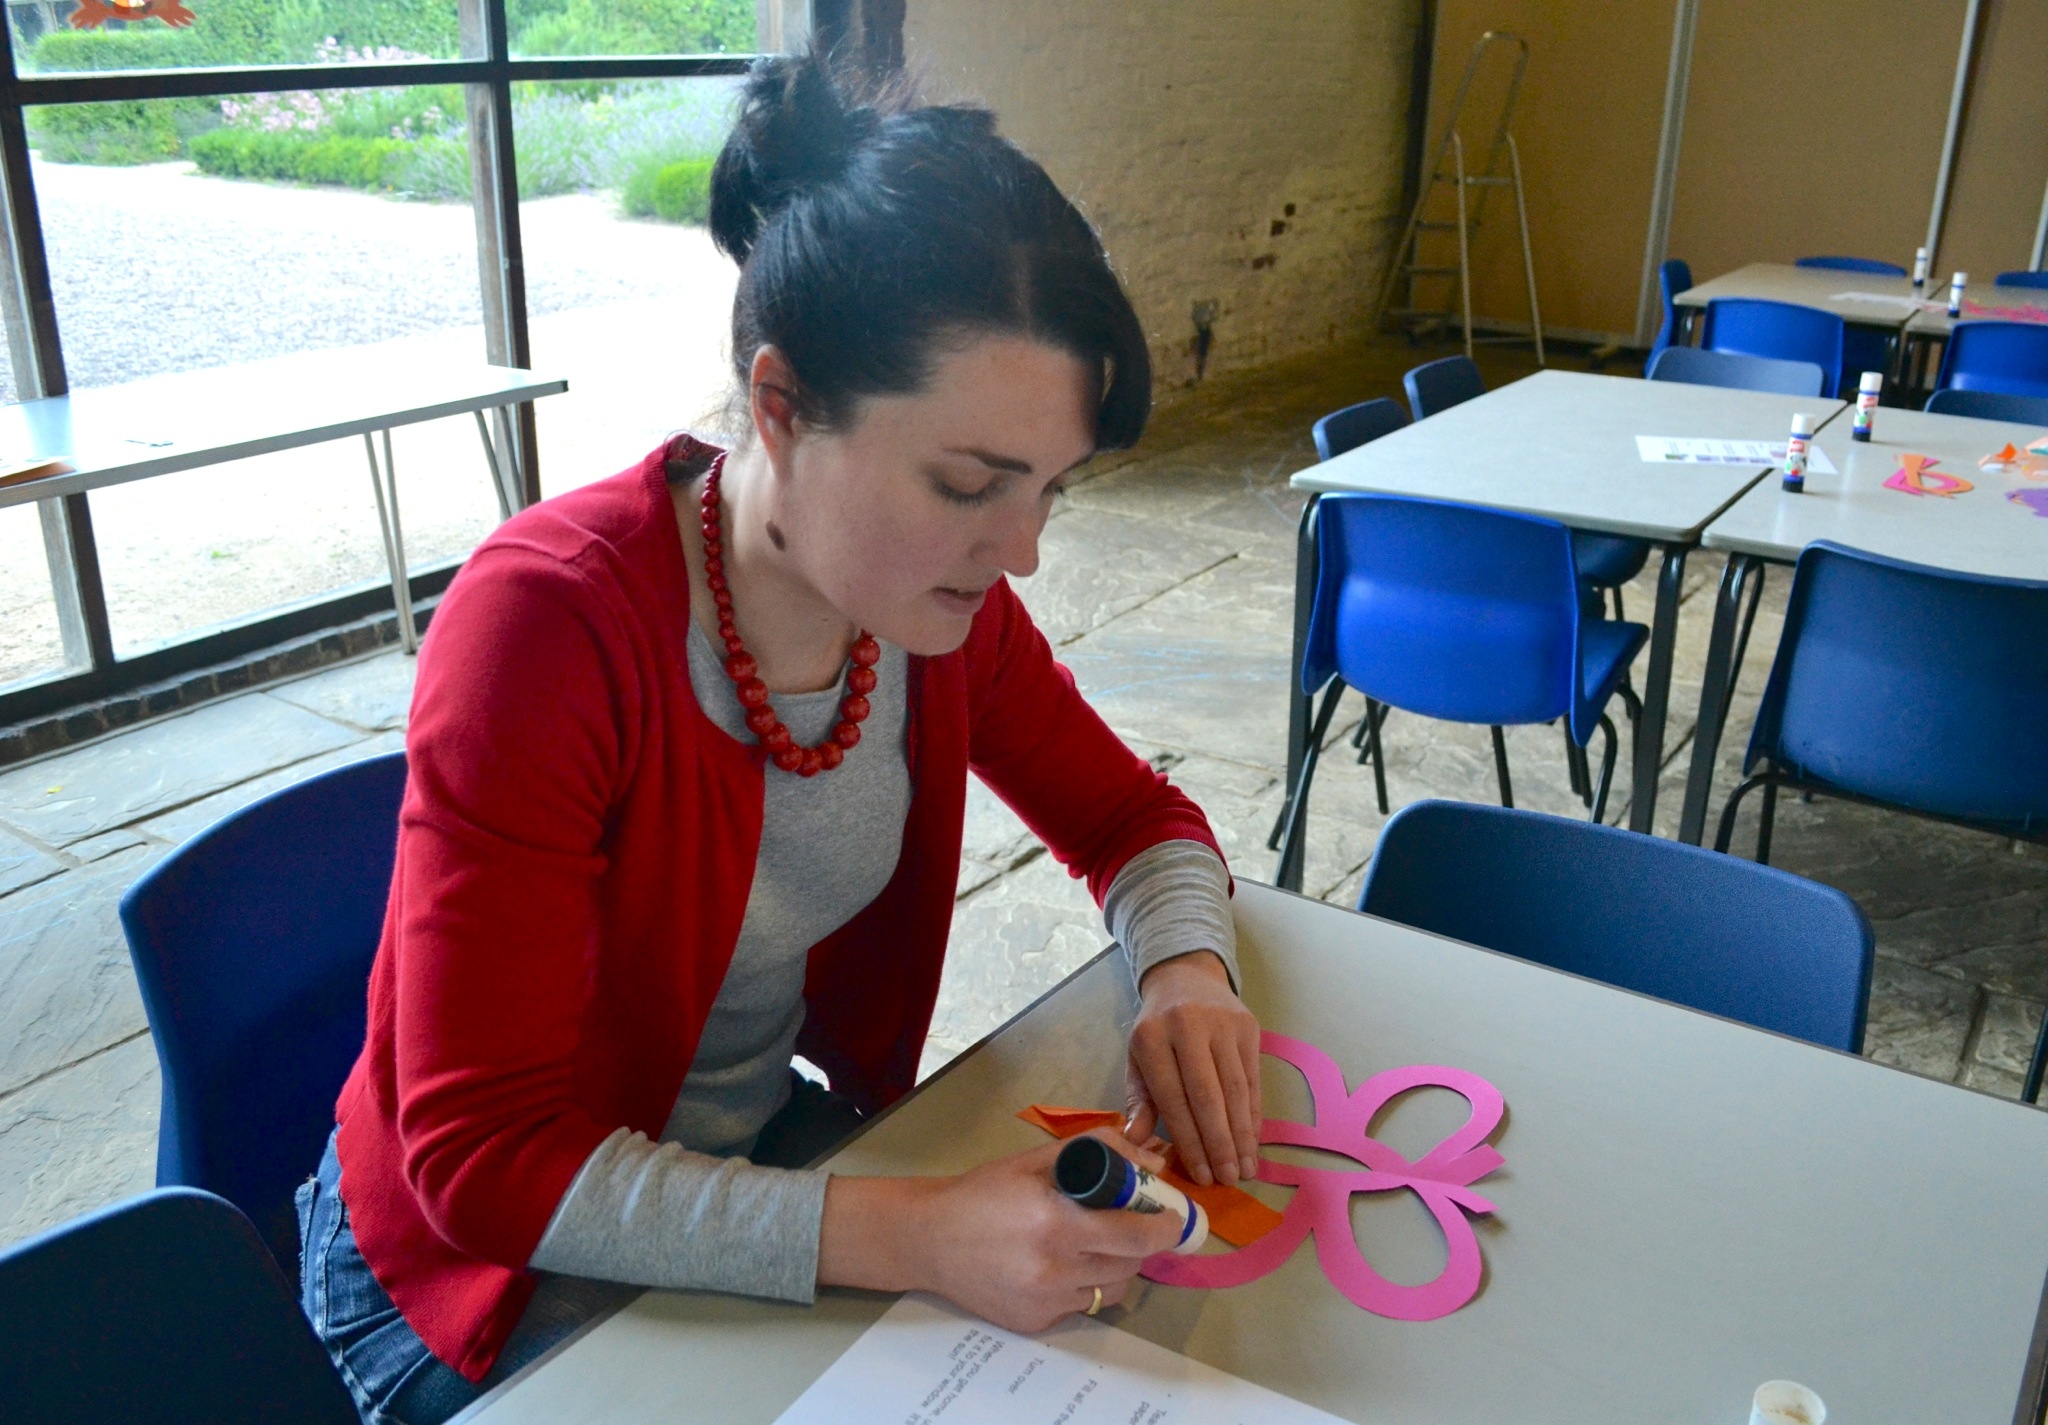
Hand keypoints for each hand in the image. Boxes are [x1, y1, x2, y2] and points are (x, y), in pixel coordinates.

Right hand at [817, 1133, 1183, 1333]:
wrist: (928, 1239)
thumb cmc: (983, 1193)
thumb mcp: (1035, 1159)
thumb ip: (1096, 1150)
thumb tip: (1149, 1155)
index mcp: (1056, 1220)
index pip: (1136, 1235)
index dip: (1164, 1227)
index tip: (1171, 1218)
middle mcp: (1054, 1266)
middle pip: (1131, 1264)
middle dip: (1141, 1244)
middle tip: (1133, 1226)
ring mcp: (1045, 1301)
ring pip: (1112, 1291)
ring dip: (1116, 1268)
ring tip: (1094, 1246)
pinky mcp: (1036, 1324)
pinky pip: (1082, 1307)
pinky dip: (1083, 1287)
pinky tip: (1059, 1267)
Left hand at [1123, 950, 1262, 1187]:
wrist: (1186, 977)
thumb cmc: (1157, 1028)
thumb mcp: (1138, 1058)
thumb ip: (1140, 1100)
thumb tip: (1136, 1142)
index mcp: (1151, 1038)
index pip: (1172, 1098)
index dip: (1188, 1141)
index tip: (1201, 1175)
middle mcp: (1187, 1027)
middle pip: (1208, 1097)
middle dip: (1219, 1144)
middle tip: (1229, 1179)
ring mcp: (1222, 1025)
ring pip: (1236, 1090)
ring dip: (1242, 1135)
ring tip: (1245, 1168)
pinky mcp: (1248, 1026)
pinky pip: (1253, 1079)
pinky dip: (1254, 1113)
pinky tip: (1253, 1139)